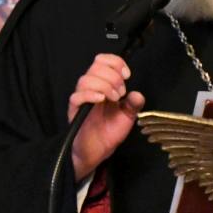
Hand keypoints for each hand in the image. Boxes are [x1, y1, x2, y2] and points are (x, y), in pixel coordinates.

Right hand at [68, 54, 144, 180]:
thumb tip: (137, 94)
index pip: (103, 61)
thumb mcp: (127, 116)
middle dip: (112, 76)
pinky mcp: (75, 111)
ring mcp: (82, 99)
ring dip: (104, 85)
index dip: (115, 63)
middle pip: (95, 66)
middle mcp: (91, 89)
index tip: (127, 74)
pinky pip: (77, 96)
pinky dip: (90, 94)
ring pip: (86, 79)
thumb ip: (133, 104)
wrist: (97, 151)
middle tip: (120, 92)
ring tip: (112, 98)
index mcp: (103, 85)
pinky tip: (101, 100)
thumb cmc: (108, 132)